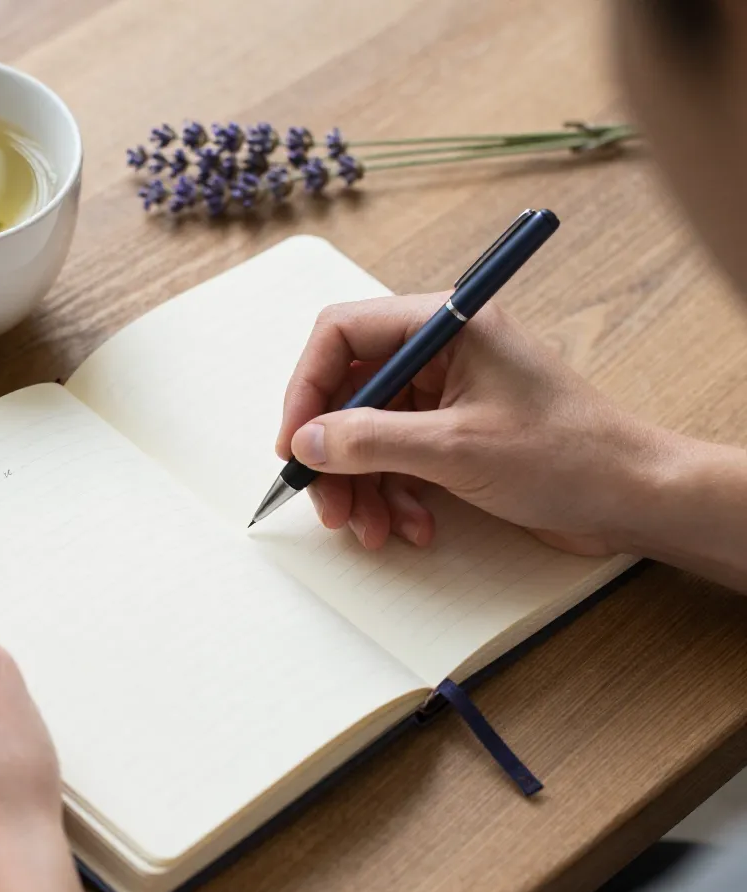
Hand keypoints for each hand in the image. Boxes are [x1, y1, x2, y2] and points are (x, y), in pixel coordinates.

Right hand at [277, 294, 673, 555]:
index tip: (295, 442)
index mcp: (445, 324)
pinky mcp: (452, 433)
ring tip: (372, 530)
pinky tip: (413, 526)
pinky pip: (396, 458)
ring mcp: (446, 394)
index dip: (307, 387)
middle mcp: (440, 351)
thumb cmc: (568, 456)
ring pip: (367, 433)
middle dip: (335, 453)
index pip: (343, 334)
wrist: (634, 499)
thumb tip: (307, 439)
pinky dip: (394, 495)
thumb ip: (372, 440)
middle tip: (329, 505)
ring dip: (362, 486)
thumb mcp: (457, 448)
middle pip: (349, 391)